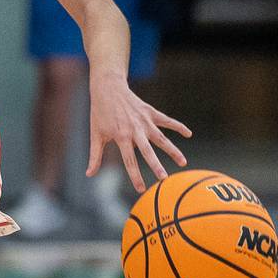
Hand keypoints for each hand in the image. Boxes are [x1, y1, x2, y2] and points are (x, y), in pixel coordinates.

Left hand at [87, 70, 191, 191]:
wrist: (108, 88)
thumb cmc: (100, 113)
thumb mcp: (95, 135)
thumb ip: (94, 156)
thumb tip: (89, 175)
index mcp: (120, 136)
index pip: (129, 160)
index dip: (134, 175)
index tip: (141, 189)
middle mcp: (134, 129)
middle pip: (147, 150)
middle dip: (156, 165)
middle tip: (164, 178)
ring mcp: (144, 121)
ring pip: (161, 138)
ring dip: (172, 150)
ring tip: (183, 163)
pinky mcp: (150, 112)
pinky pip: (167, 120)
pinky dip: (178, 126)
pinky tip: (188, 134)